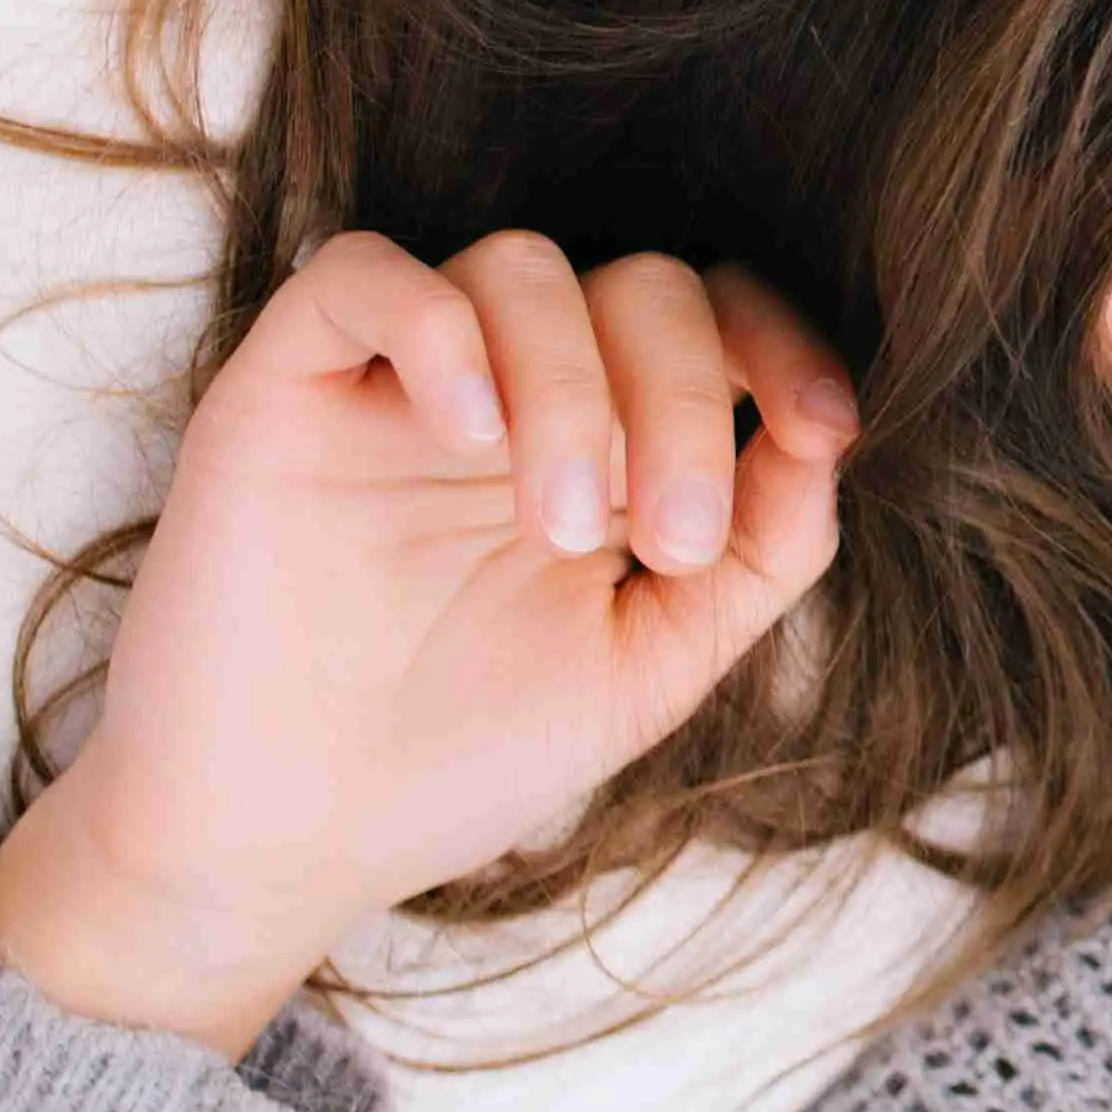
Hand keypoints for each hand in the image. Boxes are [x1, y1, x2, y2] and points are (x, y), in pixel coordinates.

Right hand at [0, 230, 860, 1055]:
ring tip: (563, 529)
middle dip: (684, 397)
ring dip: (571, 384)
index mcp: (610, 442)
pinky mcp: (286, 385)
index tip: (824, 426)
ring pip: (518, 264)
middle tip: (666, 541)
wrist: (280, 846)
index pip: (717, 319)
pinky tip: (463, 432)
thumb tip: (831, 438)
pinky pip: (361, 273)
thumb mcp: (655, 660)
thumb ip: (759, 551)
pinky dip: (435, 325)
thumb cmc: (464, 755)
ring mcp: (399, 382)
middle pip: (639, 285)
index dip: (782, 344)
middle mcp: (512, 392)